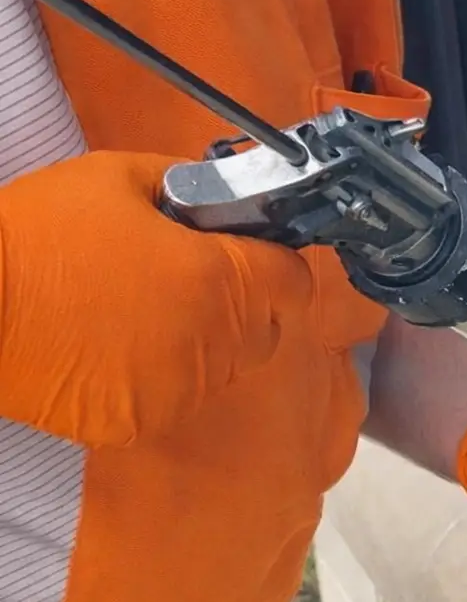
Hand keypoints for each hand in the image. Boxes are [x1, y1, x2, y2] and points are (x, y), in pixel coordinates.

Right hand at [0, 151, 313, 445]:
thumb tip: (220, 198)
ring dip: (199, 341)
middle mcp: (214, 345)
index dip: (272, 260)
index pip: (293, 279)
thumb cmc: (38, 234)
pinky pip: (172, 396)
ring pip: (222, 367)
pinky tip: (107, 347)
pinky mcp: (139, 422)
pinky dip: (154, 376)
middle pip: (264, 327)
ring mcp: (179, 390)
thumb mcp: (114, 179)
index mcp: (220, 282)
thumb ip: (187, 187)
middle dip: (240, 301)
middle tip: (183, 276)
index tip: (244, 250)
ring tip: (133, 310)